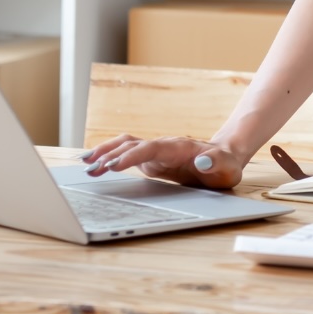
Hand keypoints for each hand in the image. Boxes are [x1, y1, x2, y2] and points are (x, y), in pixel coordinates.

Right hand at [80, 134, 244, 190]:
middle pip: (132, 144)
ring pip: (126, 145)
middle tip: (89, 169)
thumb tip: (201, 160)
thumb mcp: (227, 168)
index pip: (151, 148)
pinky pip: (126, 153)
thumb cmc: (226, 165)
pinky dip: (109, 155)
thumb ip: (216, 163)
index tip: (112, 166)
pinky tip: (95, 163)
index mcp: (179, 147)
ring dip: (106, 152)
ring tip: (84, 164)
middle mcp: (164, 145)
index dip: (131, 156)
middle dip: (110, 155)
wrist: (225, 157)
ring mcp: (156, 151)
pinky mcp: (152, 159)